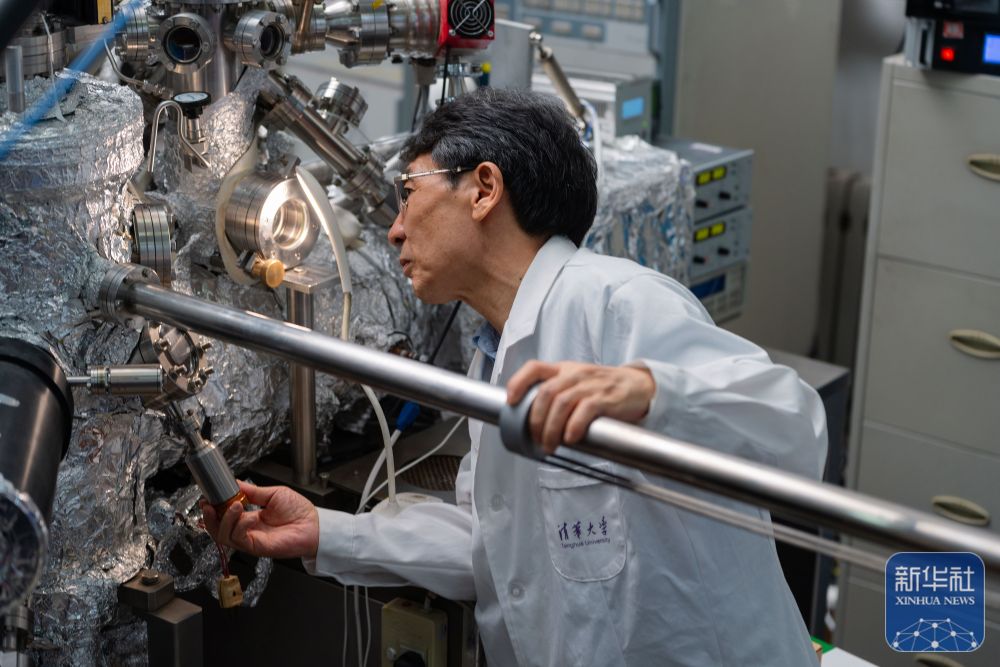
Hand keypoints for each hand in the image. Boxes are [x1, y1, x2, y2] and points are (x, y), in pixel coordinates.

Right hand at [200, 480, 318, 559]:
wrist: (313, 523)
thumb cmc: (298, 510)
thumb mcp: (272, 494)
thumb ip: (252, 491)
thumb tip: (234, 483)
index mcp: (249, 517)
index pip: (223, 515)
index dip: (212, 508)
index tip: (206, 498)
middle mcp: (246, 530)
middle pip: (218, 528)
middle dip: (209, 517)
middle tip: (208, 504)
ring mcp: (250, 539)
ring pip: (224, 535)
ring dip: (224, 519)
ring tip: (234, 506)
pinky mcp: (256, 547)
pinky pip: (239, 539)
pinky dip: (239, 527)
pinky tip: (248, 517)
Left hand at [506, 361, 655, 453]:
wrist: (638, 386)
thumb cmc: (603, 388)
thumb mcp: (576, 383)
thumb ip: (557, 394)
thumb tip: (532, 422)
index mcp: (563, 370)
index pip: (534, 367)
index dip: (518, 383)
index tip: (511, 402)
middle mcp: (574, 374)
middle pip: (546, 393)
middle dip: (535, 419)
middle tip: (535, 438)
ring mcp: (590, 385)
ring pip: (562, 403)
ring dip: (551, 428)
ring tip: (549, 445)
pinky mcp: (605, 398)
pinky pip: (584, 410)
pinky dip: (573, 426)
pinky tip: (570, 438)